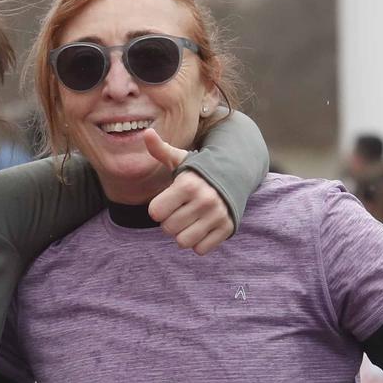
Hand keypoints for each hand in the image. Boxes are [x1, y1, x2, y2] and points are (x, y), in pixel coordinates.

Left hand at [143, 129, 235, 254]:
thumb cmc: (199, 171)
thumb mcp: (181, 159)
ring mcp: (217, 215)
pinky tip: (202, 228)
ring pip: (183, 242)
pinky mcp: (227, 228)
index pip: (155, 212)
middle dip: (170, 222)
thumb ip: (160, 150)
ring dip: (183, 234)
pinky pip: (200, 250)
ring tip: (189, 221)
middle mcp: (204, 200)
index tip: (166, 202)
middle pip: (168, 228)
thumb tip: (146, 133)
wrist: (236, 175)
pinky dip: (198, 243)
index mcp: (188, 184)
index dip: (157, 209)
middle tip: (180, 211)